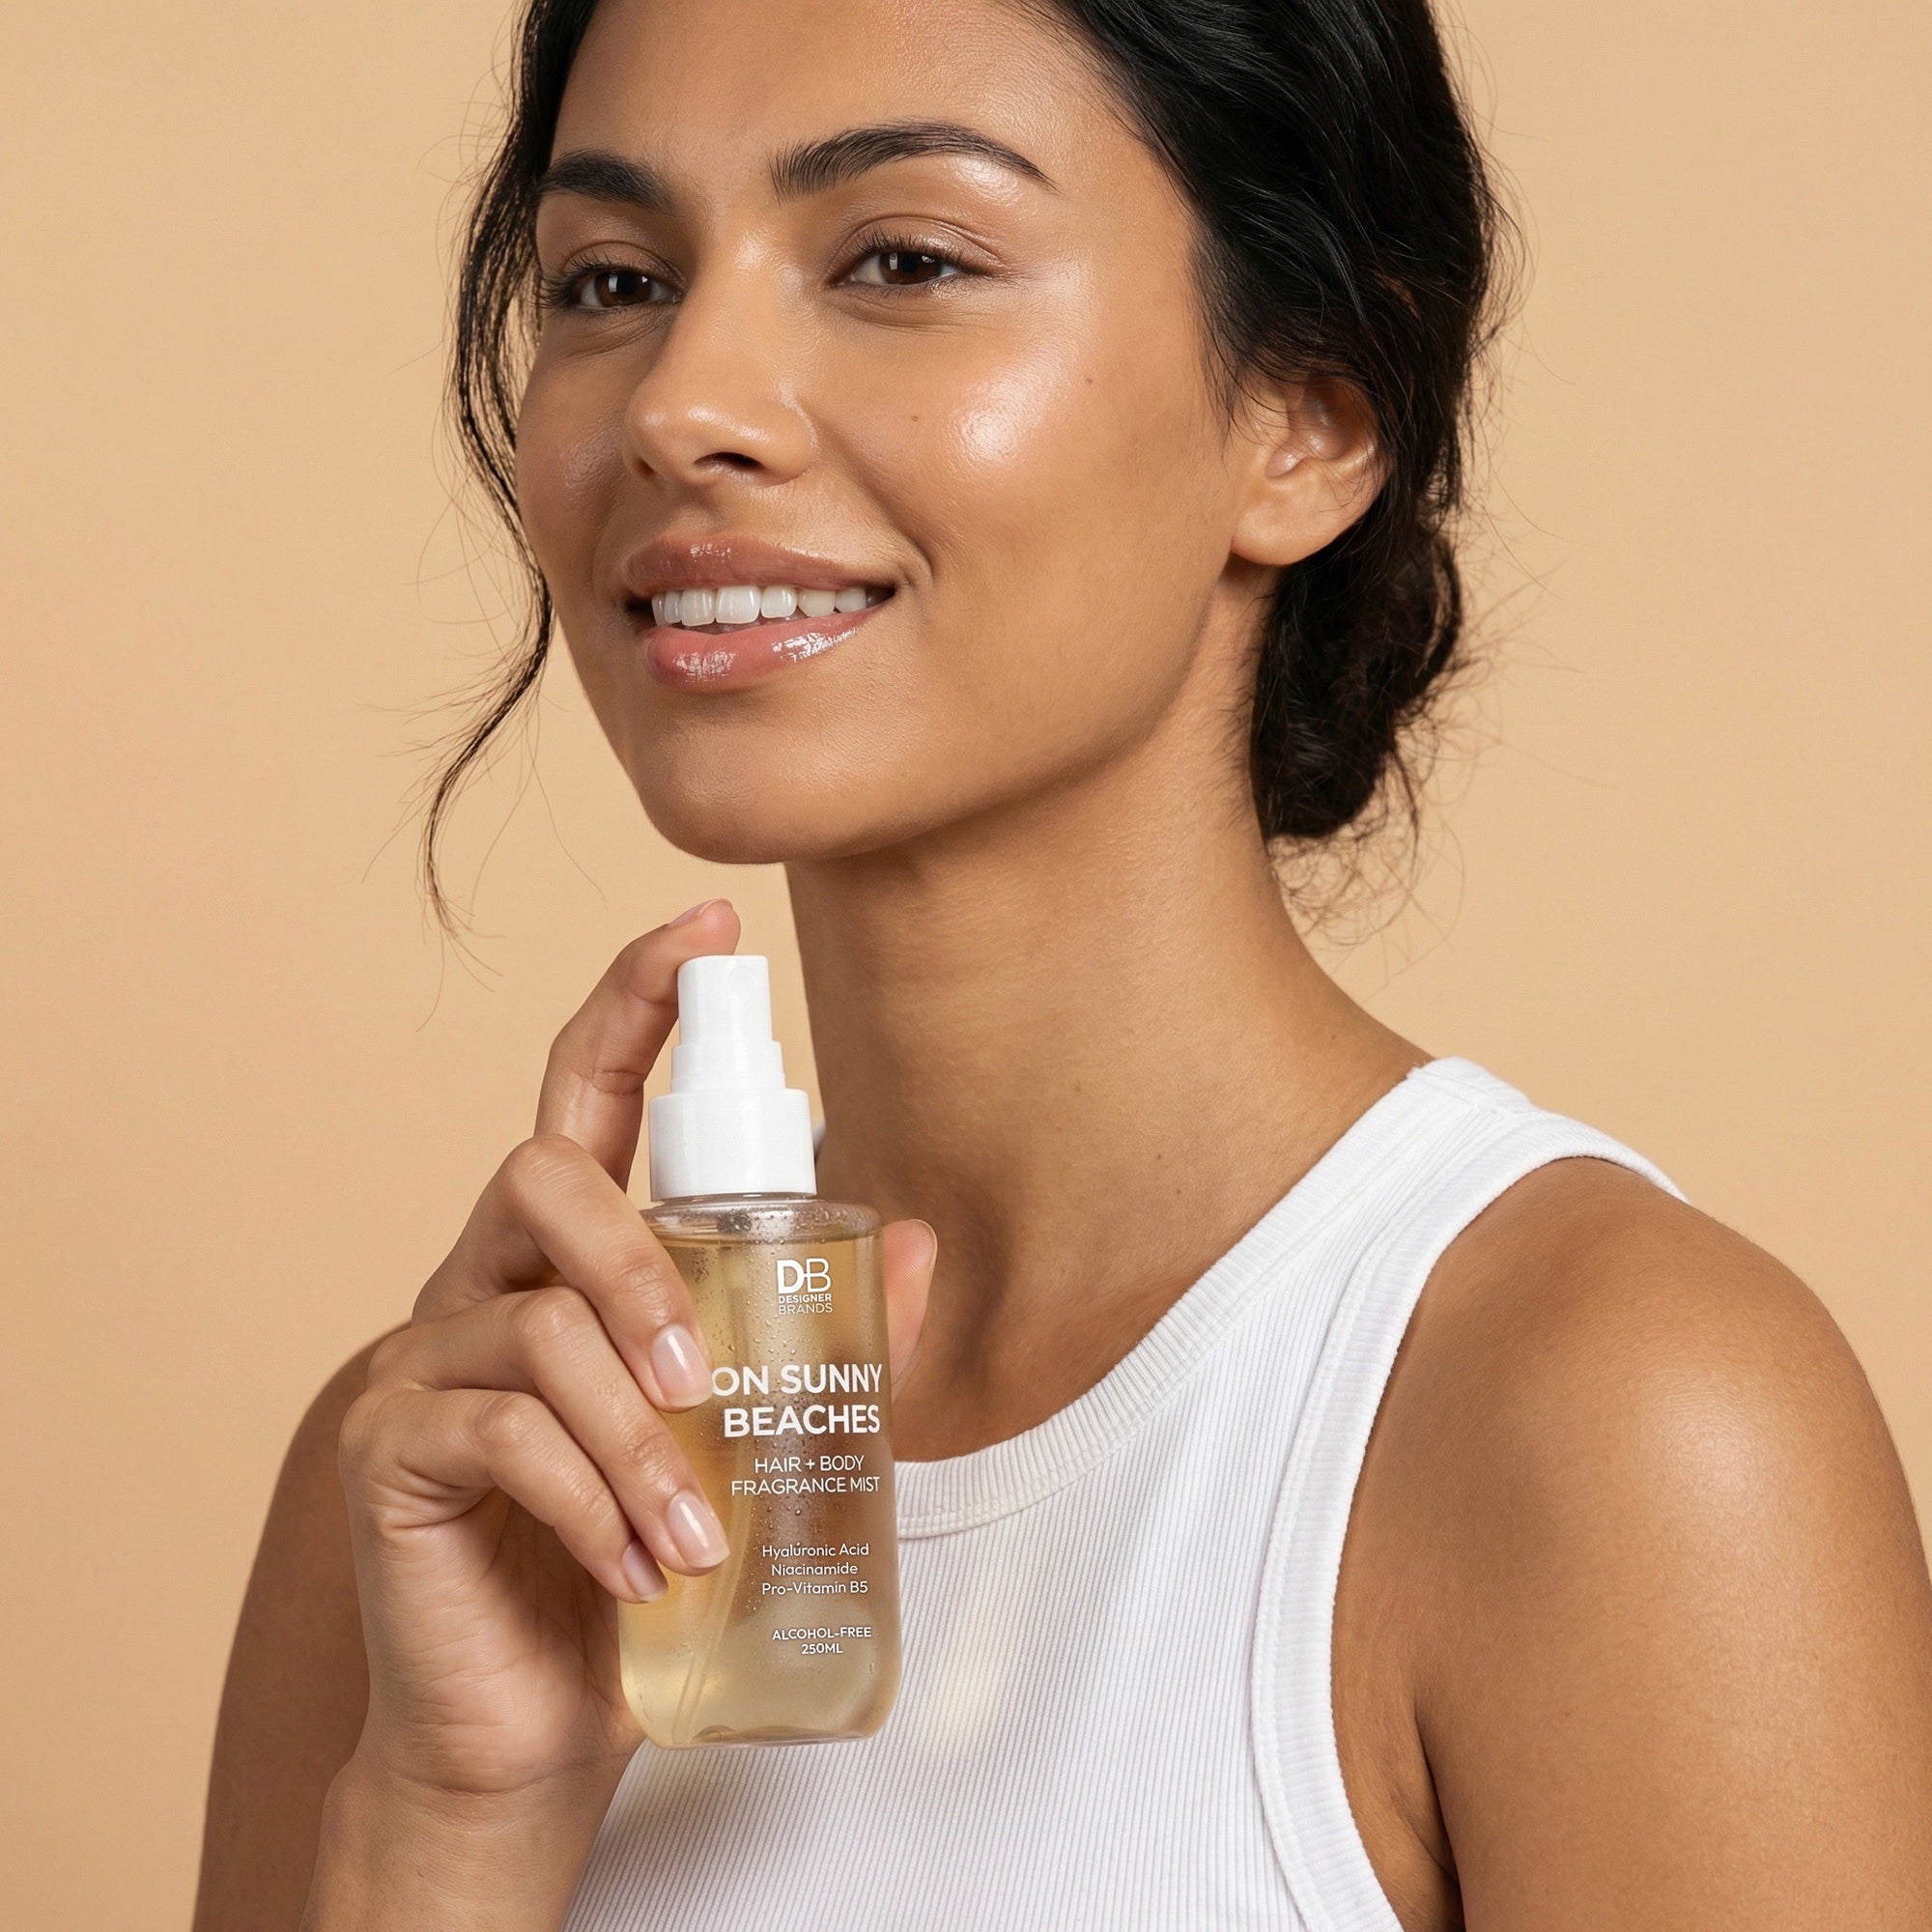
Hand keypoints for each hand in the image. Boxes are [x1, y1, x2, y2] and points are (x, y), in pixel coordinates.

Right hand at [328, 900, 933, 1815]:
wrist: (540, 1723)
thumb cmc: (648, 1561)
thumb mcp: (754, 1442)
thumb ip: (822, 1342)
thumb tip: (910, 1242)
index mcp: (577, 1253)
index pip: (593, 1090)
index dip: (639, 999)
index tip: (709, 927)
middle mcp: (491, 1276)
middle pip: (542, 1177)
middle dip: (642, 1267)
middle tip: (712, 1380)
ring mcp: (428, 1353)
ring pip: (537, 1324)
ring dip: (640, 1436)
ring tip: (697, 1535)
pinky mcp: (390, 1443)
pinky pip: (496, 1432)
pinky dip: (588, 1501)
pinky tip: (636, 1571)